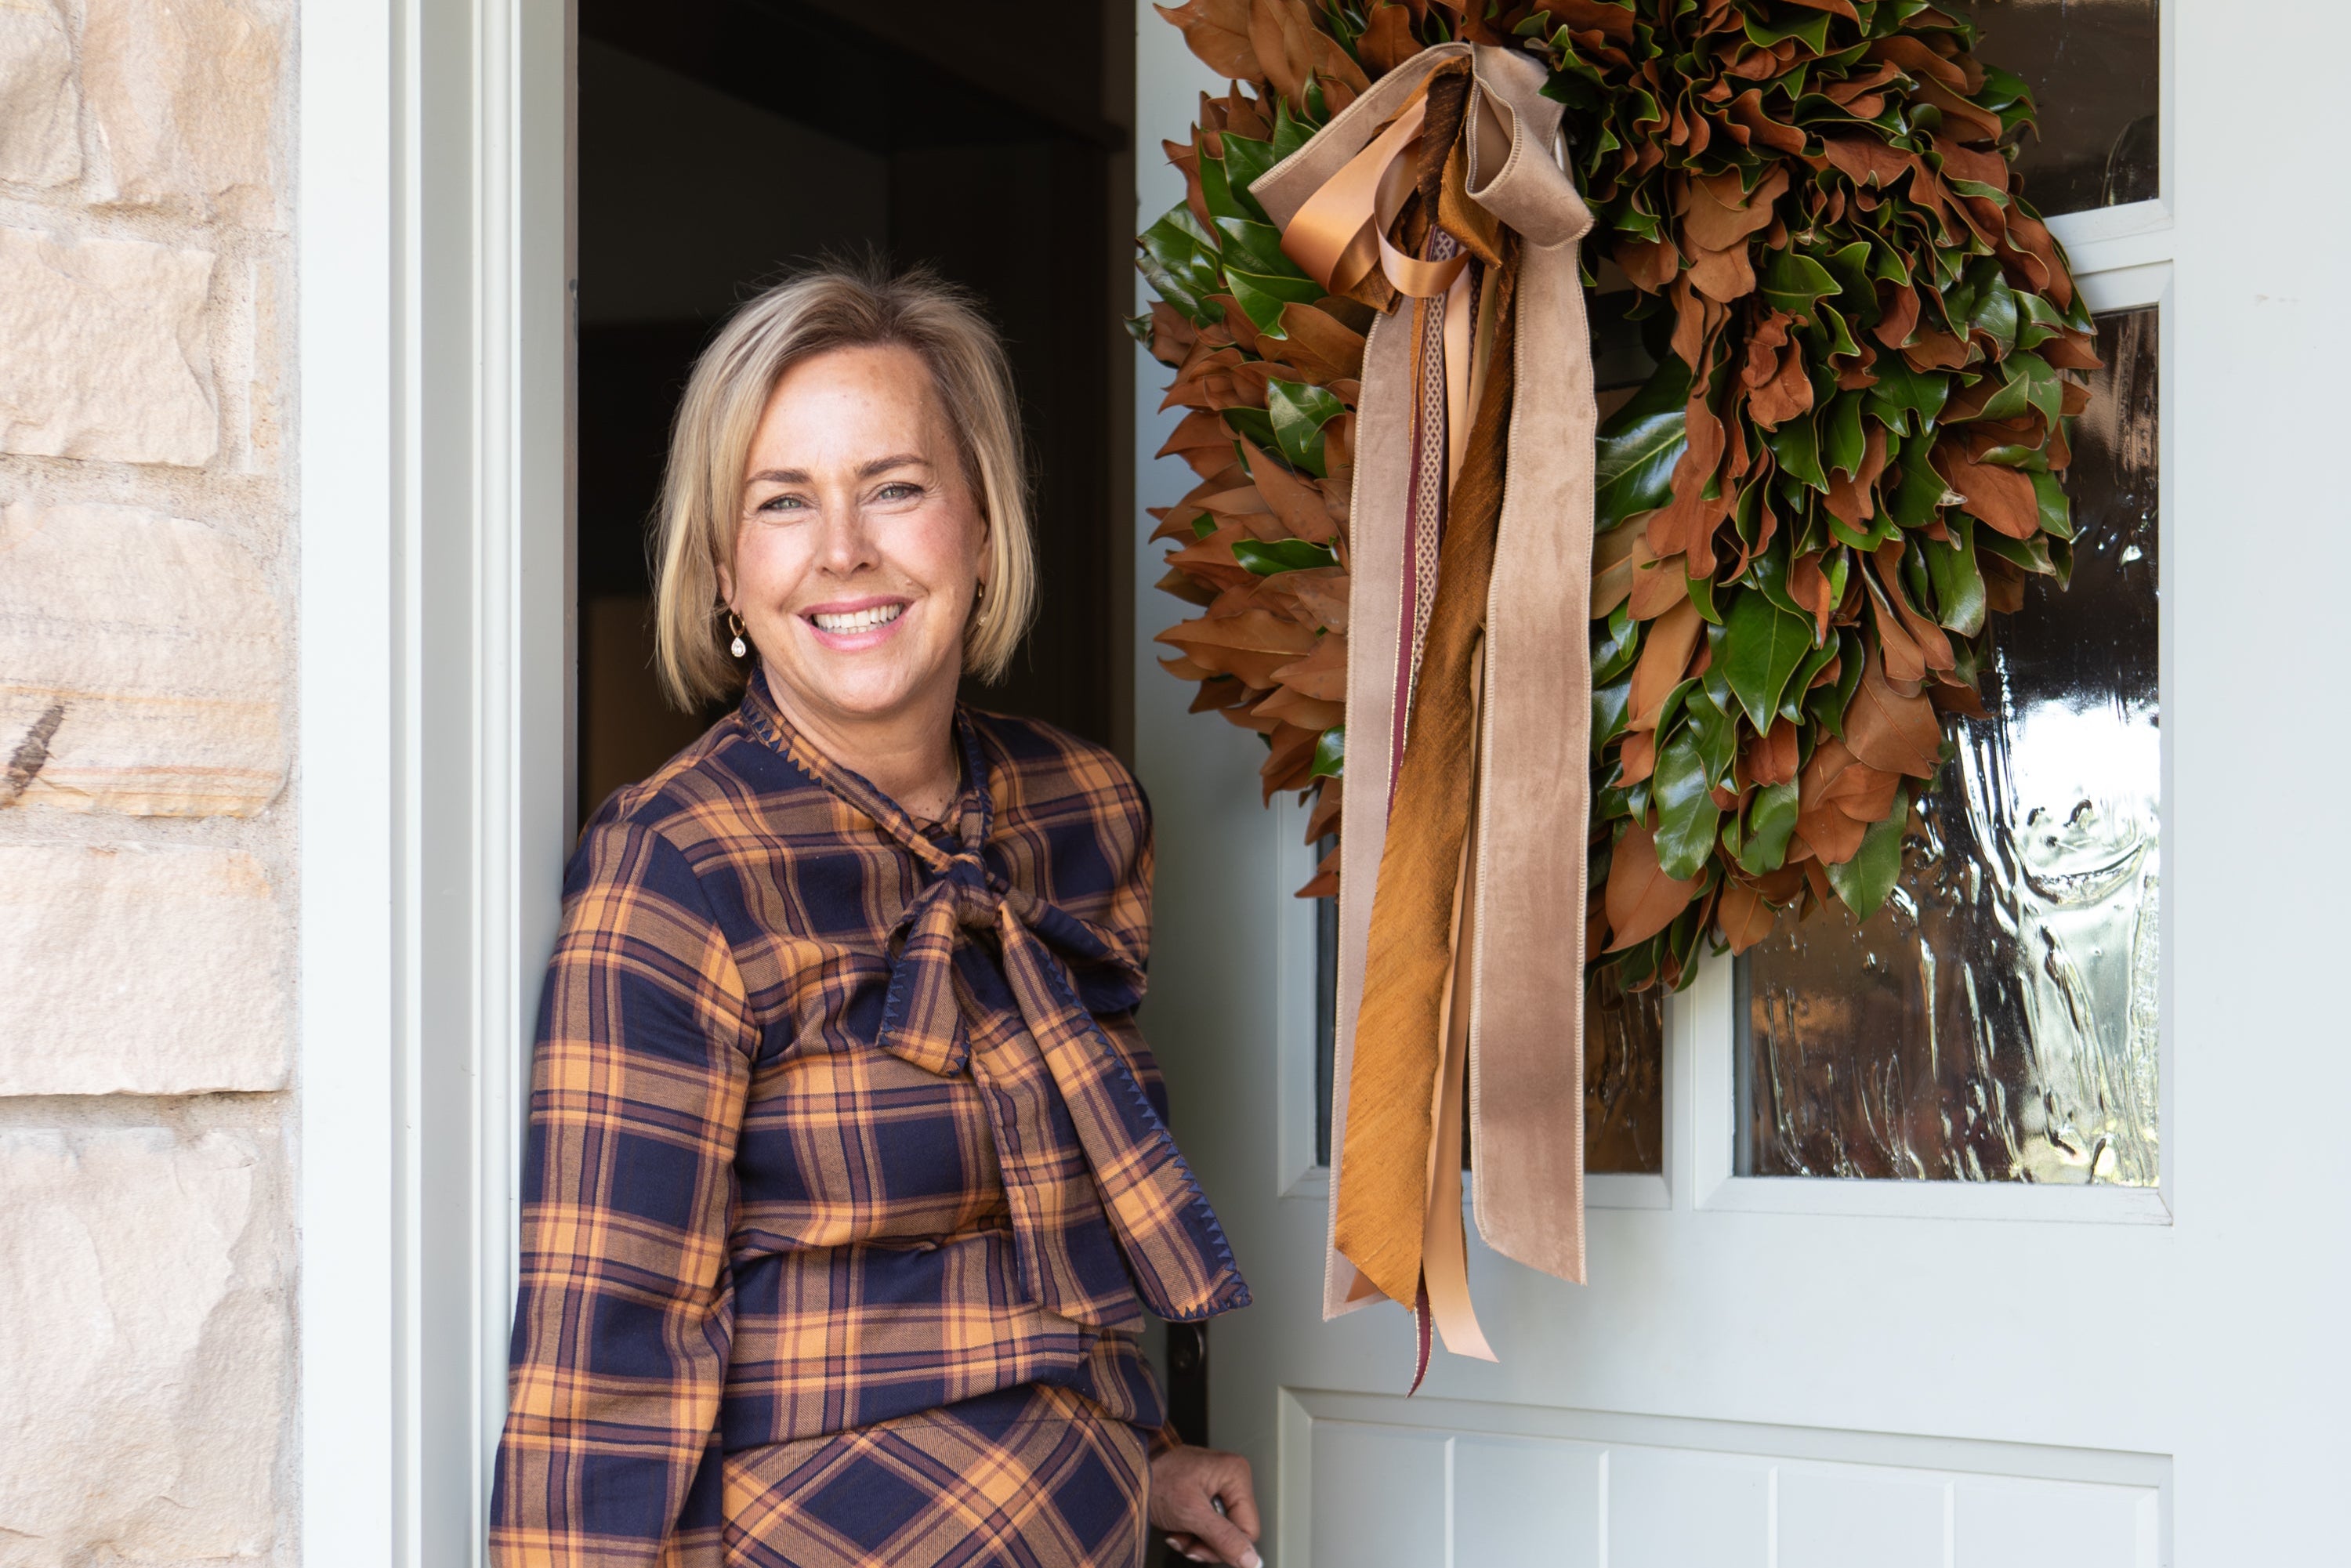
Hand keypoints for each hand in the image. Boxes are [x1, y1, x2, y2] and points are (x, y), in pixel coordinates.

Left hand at [1148, 1444, 1261, 1566]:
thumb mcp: (1191, 1512)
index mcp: (1236, 1475)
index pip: (1249, 1530)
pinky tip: (1174, 1525)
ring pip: (1219, 1534)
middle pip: (1234, 1533)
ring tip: (1176, 1529)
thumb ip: (1223, 1538)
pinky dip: (1189, 1532)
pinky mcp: (1205, 1496)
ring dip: (1194, 1539)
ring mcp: (1218, 1488)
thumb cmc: (1155, 1477)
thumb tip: (1251, 1560)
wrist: (1130, 1470)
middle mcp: (1231, 1480)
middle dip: (1206, 1542)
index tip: (1199, 1546)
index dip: (1226, 1546)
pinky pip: (1206, 1527)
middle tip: (1184, 1537)